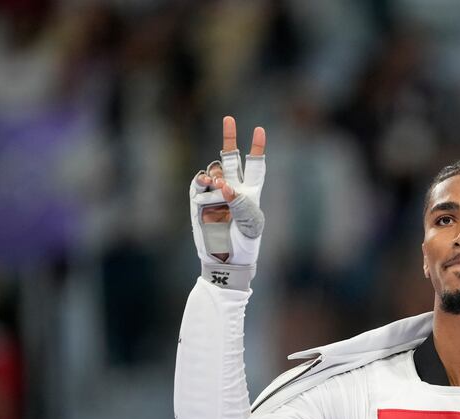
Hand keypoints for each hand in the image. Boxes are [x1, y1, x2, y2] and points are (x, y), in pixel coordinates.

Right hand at [189, 116, 266, 272]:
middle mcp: (233, 188)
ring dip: (216, 173)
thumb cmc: (245, 243)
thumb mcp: (251, 225)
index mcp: (251, 191)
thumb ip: (241, 205)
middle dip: (229, 137)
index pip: (255, 165)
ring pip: (214, 171)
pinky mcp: (199, 201)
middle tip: (229, 118)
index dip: (257, 147)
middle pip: (230, 157)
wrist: (226, 260)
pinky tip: (207, 184)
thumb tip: (226, 188)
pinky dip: (203, 181)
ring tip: (218, 185)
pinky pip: (199, 184)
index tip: (259, 130)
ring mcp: (215, 193)